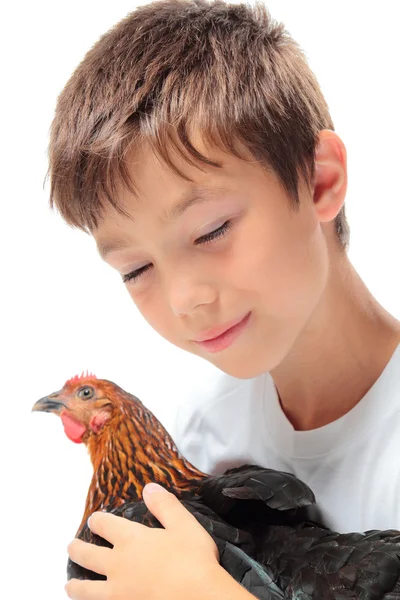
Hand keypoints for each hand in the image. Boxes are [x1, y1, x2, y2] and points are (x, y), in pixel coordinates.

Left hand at [65, 483, 221, 599]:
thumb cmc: (194, 561)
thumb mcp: (184, 525)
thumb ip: (165, 505)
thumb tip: (149, 487)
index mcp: (131, 540)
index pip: (105, 525)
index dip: (97, 521)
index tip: (93, 520)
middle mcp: (118, 565)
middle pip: (88, 555)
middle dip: (77, 549)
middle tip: (71, 546)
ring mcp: (117, 592)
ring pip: (86, 589)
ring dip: (76, 585)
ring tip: (69, 584)